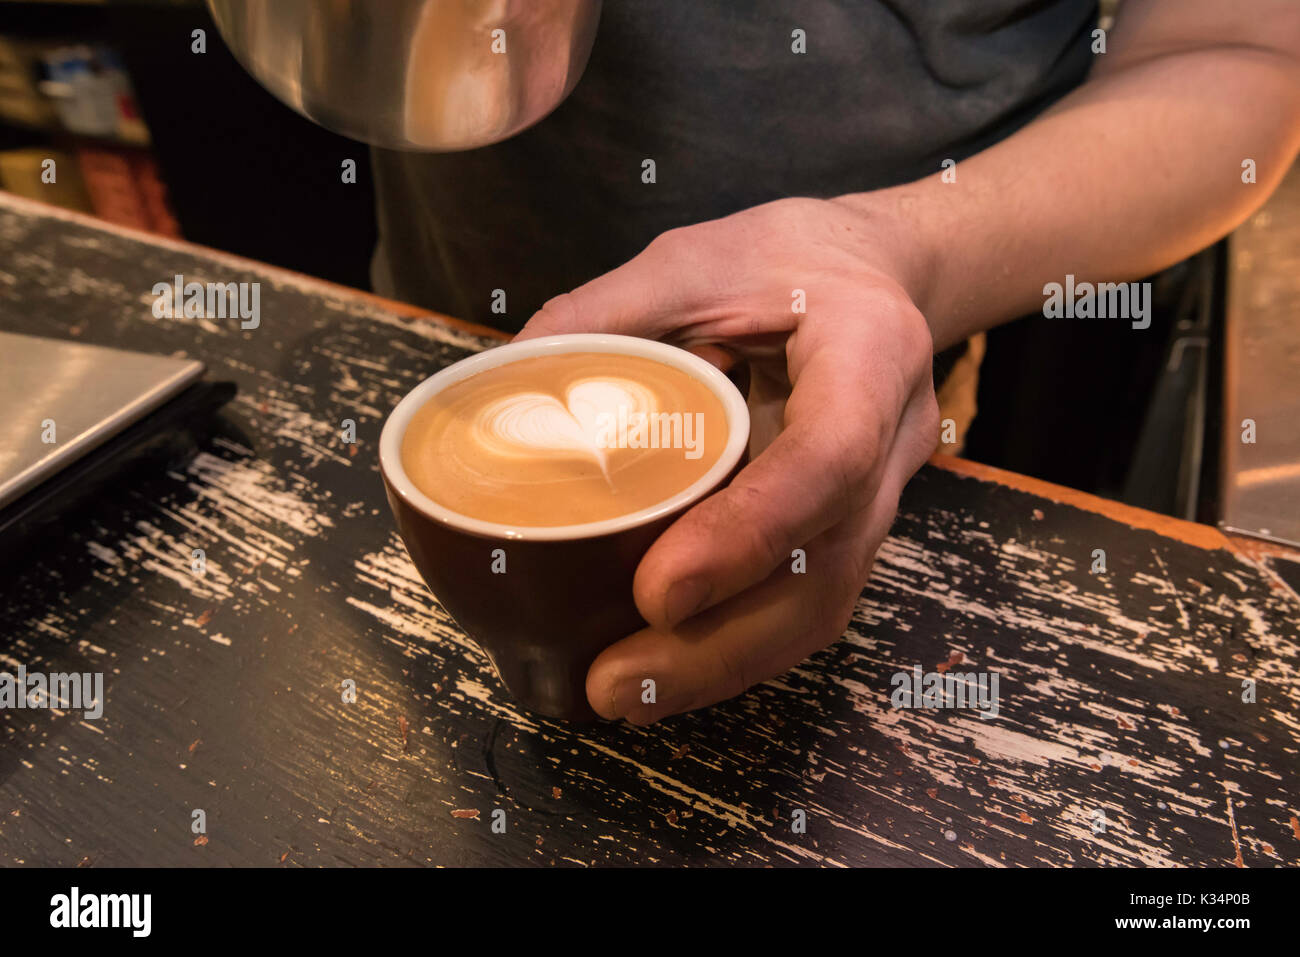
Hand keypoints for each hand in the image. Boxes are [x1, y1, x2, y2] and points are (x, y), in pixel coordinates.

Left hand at [515, 196, 939, 722]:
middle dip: (721, 646)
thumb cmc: (789, 259)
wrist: (879, 276)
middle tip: (613, 683)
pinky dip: (736, 648)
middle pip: (826, 571)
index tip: (656, 590)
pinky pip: (805, 602)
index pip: (827, 459)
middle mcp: (891, 441)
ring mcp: (879, 496)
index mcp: (869, 355)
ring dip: (723, 667)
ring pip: (821, 607)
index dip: (747, 534)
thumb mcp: (697, 258)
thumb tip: (501, 383)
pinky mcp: (847, 528)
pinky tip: (666, 668)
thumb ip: (606, 312)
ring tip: (623, 693)